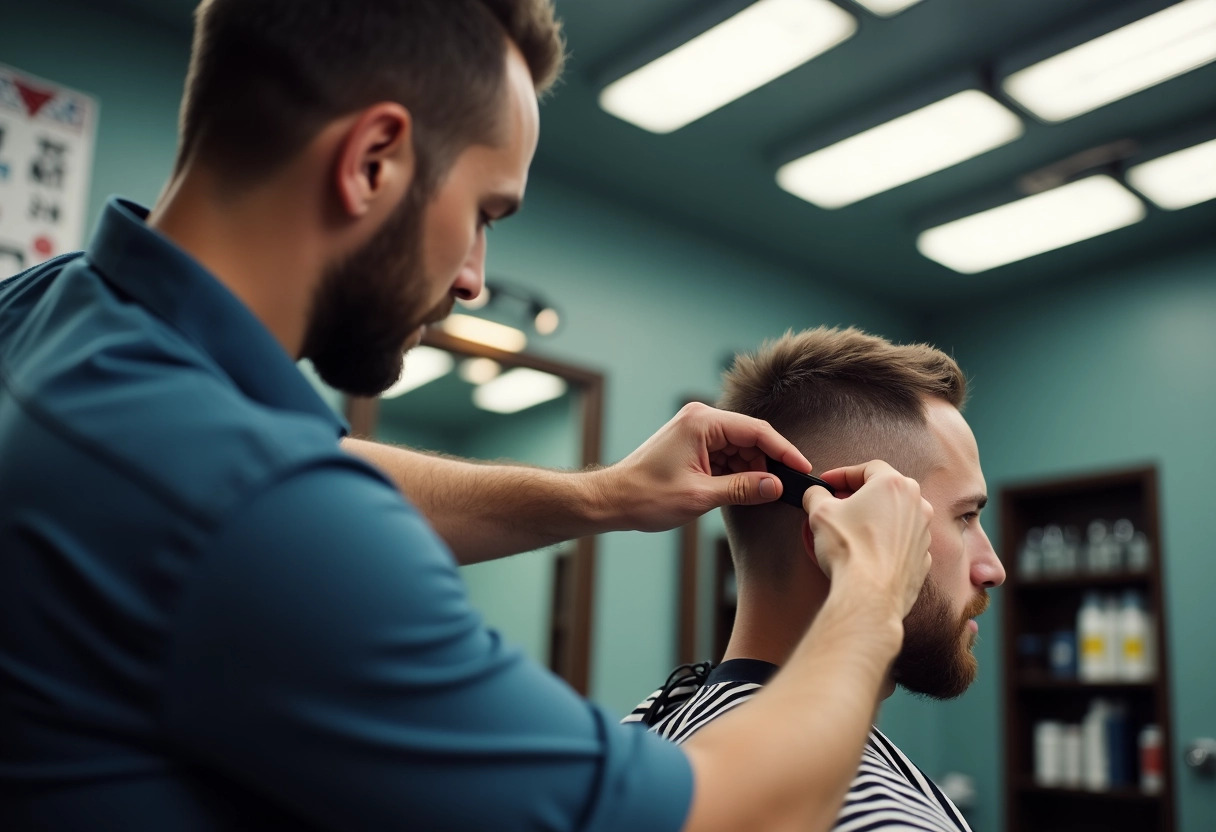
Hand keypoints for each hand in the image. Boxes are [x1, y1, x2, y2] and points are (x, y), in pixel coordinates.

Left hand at [598, 402, 810, 531]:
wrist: (613, 500)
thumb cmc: (647, 495)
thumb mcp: (700, 496)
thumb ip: (742, 489)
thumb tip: (776, 486)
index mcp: (702, 422)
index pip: (756, 430)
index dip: (783, 450)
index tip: (803, 468)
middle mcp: (700, 419)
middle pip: (750, 437)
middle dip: (767, 463)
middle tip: (784, 489)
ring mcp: (696, 431)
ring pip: (739, 447)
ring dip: (751, 470)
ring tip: (761, 494)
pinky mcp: (692, 444)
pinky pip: (726, 454)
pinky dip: (737, 472)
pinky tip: (743, 490)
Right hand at [802, 460, 931, 617]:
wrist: (869, 595)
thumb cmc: (849, 550)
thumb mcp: (820, 512)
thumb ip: (817, 495)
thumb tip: (816, 494)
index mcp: (894, 485)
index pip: (867, 468)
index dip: (843, 474)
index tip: (827, 483)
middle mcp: (917, 504)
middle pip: (886, 490)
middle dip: (861, 495)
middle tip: (838, 504)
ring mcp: (923, 532)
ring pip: (897, 515)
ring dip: (875, 517)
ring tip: (851, 530)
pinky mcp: (923, 557)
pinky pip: (903, 540)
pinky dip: (886, 541)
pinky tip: (867, 551)